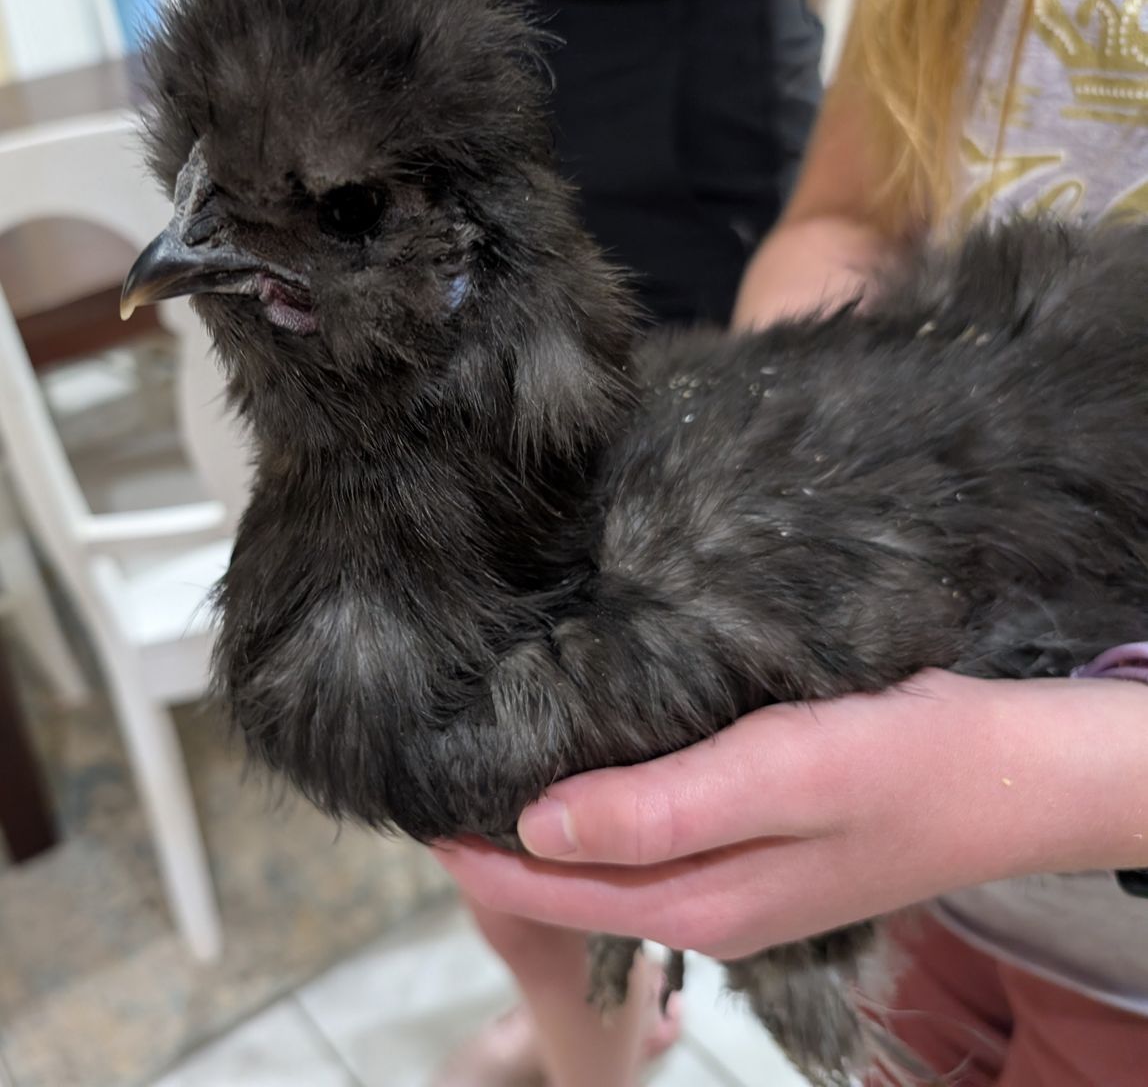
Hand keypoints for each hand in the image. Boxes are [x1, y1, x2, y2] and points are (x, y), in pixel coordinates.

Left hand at [435, 670, 1147, 958]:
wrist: (1013, 772)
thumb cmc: (905, 763)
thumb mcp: (780, 775)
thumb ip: (661, 809)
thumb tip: (537, 825)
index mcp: (702, 898)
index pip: (556, 890)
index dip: (479, 853)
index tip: (416, 801)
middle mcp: (710, 901)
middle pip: (575, 886)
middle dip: (500, 844)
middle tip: (440, 774)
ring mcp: (738, 877)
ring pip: (614, 862)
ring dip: (552, 824)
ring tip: (494, 763)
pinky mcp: (762, 842)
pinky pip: (660, 835)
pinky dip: (611, 808)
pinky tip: (597, 759)